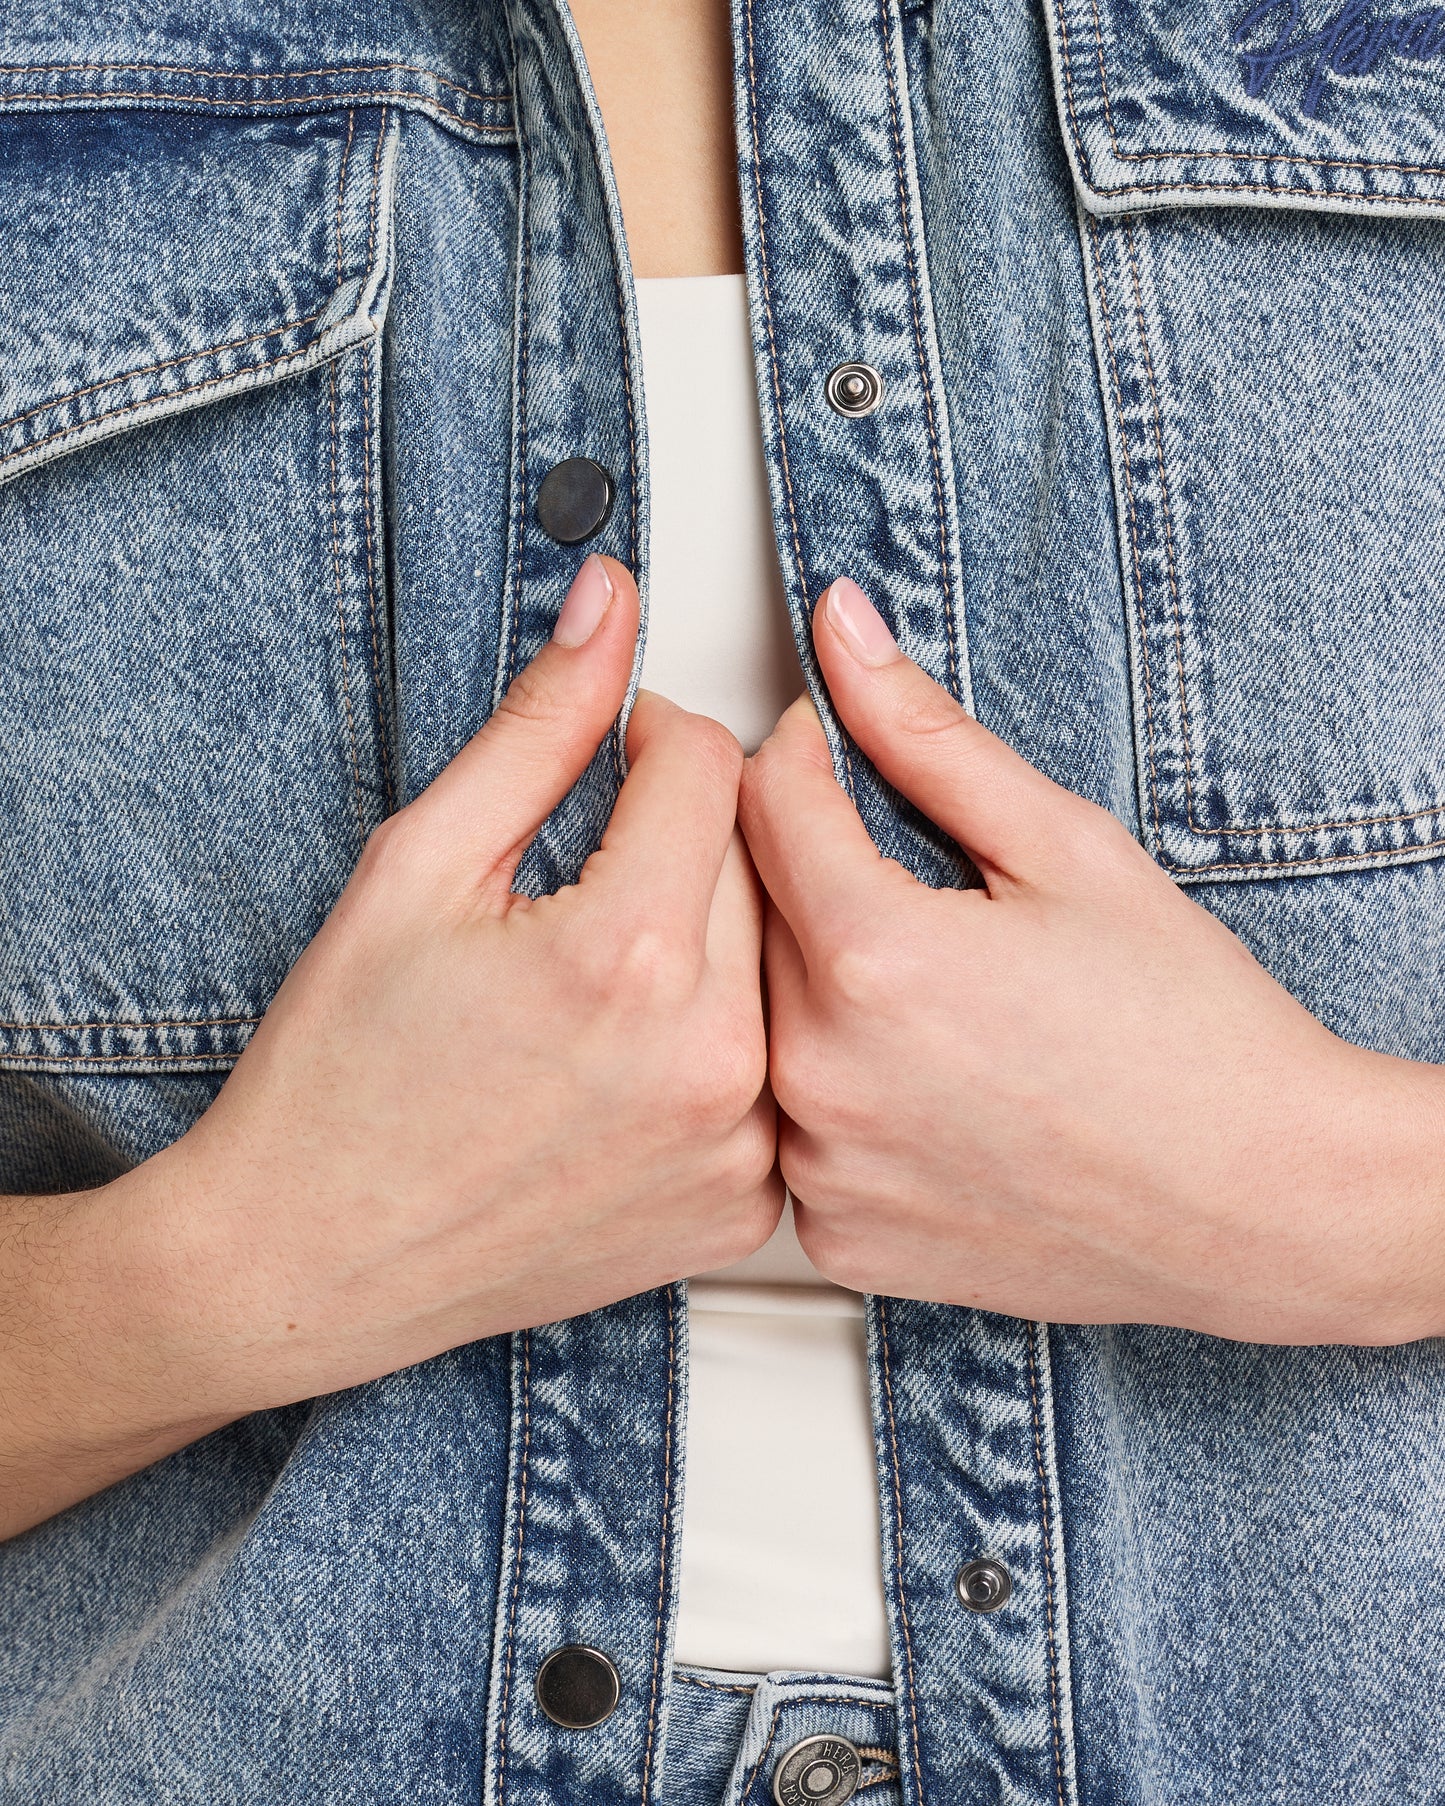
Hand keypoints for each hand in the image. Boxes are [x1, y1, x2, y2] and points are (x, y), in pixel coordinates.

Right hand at [3, 554, 778, 1533]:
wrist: (315, 1257)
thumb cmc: (342, 1073)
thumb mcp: (420, 865)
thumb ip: (539, 726)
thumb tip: (611, 604)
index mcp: (630, 957)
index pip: (712, 764)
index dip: (653, 734)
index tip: (614, 752)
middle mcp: (713, 1058)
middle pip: (754, 861)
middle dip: (681, 834)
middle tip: (587, 870)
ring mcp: (737, 1145)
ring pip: (774, 964)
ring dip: (708, 935)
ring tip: (604, 968)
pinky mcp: (740, 1206)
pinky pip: (770, 1070)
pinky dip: (720, 1043)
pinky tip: (630, 1056)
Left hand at [739, 577, 1444, 1344]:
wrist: (1258, 1202)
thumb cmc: (1189, 1033)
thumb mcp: (1066, 849)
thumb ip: (928, 737)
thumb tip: (844, 633)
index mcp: (873, 957)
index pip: (762, 800)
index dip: (796, 753)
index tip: (829, 749)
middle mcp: (821, 1072)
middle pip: (745, 909)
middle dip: (801, 866)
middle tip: (899, 878)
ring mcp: (822, 1167)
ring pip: (756, 1020)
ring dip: (809, 981)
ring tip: (925, 993)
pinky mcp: (840, 1233)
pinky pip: (790, 1126)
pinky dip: (832, 1089)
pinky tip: (920, 1080)